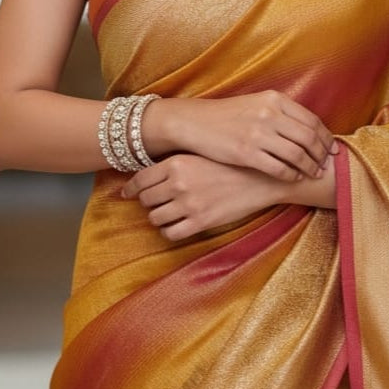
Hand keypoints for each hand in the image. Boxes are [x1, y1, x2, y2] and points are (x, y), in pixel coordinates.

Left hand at [121, 154, 279, 240]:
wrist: (261, 177)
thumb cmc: (231, 163)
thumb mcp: (201, 154)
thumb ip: (177, 162)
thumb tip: (152, 172)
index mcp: (176, 163)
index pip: (140, 180)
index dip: (131, 189)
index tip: (126, 193)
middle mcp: (178, 183)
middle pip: (146, 200)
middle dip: (148, 202)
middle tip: (156, 201)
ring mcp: (189, 204)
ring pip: (155, 218)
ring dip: (159, 217)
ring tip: (168, 213)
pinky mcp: (200, 222)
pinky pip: (171, 233)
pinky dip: (170, 231)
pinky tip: (177, 224)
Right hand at [144, 90, 335, 180]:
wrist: (195, 122)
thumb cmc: (228, 115)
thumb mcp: (256, 103)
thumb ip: (281, 112)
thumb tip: (309, 128)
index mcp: (274, 99)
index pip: (312, 120)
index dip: (325, 137)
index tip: (331, 149)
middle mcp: (269, 114)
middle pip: (309, 138)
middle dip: (322, 154)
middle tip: (326, 164)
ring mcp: (258, 134)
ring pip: (297, 155)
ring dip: (310, 167)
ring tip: (313, 173)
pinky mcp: (247, 153)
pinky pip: (279, 168)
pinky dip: (291, 175)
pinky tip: (293, 178)